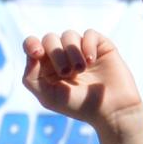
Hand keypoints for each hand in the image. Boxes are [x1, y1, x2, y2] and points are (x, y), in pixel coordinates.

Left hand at [20, 29, 142, 128]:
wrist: (111, 109)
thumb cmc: (80, 106)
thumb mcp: (48, 97)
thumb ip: (31, 77)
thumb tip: (32, 55)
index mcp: (48, 67)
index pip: (32, 45)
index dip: (31, 44)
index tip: (38, 53)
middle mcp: (63, 56)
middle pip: (49, 38)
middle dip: (56, 54)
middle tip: (67, 73)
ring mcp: (81, 49)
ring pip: (68, 35)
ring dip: (72, 52)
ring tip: (81, 69)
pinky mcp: (100, 45)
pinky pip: (89, 34)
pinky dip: (87, 46)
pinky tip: (91, 61)